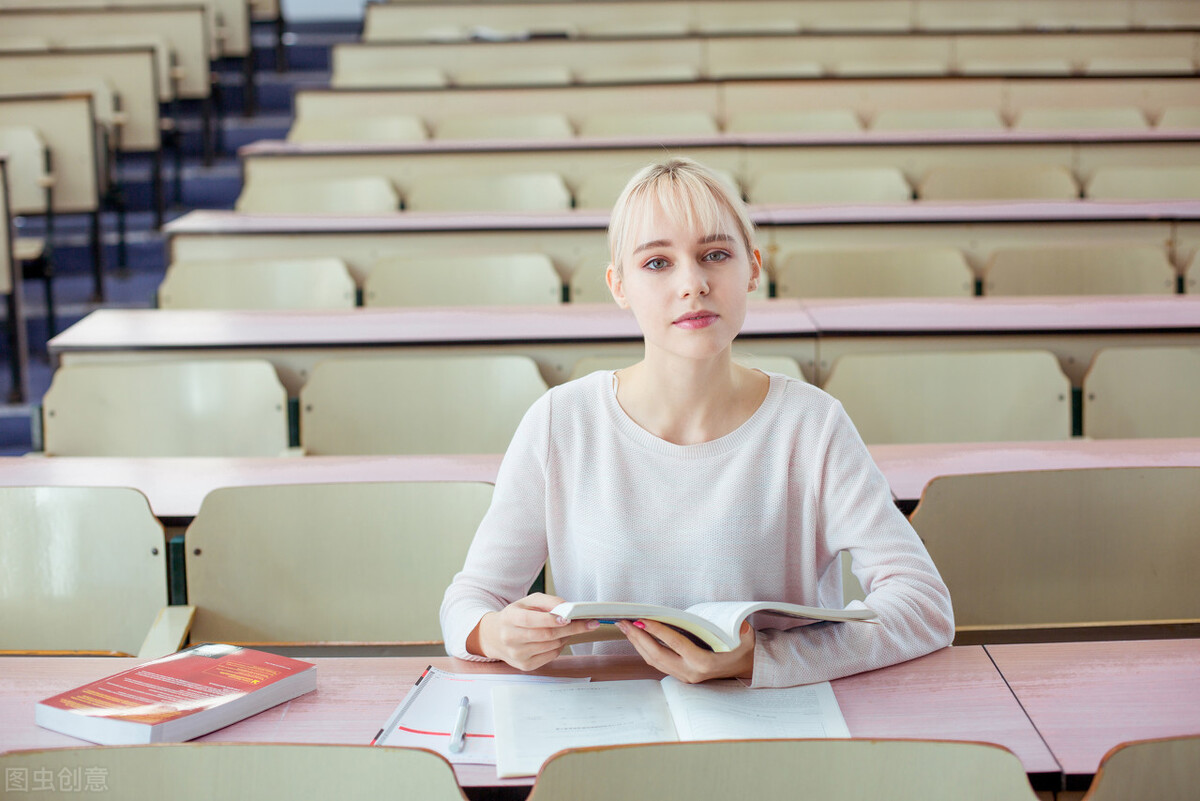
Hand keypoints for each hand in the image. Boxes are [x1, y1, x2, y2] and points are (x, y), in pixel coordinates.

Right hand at [468, 593, 599, 670]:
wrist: (495, 636)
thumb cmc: (515, 616)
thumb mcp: (527, 602)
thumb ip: (547, 601)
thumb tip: (567, 607)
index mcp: (509, 618)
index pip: (532, 620)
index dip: (551, 619)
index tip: (570, 617)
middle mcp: (511, 638)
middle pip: (546, 635)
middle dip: (570, 628)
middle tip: (587, 623)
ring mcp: (517, 654)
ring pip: (551, 646)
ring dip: (566, 636)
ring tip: (570, 628)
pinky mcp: (525, 666)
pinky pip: (551, 656)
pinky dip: (560, 646)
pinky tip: (560, 639)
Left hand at [616, 619, 755, 683]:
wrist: (746, 669)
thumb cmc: (744, 650)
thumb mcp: (746, 639)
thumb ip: (741, 631)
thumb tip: (738, 624)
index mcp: (704, 663)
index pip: (675, 644)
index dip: (657, 631)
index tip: (642, 619)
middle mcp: (690, 672)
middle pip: (657, 655)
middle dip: (638, 637)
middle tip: (623, 622)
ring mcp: (684, 676)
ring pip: (653, 661)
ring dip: (637, 643)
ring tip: (625, 627)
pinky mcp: (680, 675)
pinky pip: (657, 663)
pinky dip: (644, 649)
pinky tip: (637, 637)